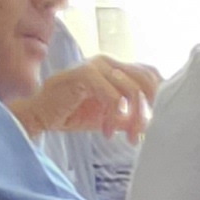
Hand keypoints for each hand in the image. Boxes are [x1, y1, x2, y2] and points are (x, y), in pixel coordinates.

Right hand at [16, 55, 162, 140]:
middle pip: (147, 81)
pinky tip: (105, 131)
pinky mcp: (84, 75)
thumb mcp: (112, 117)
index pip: (151, 74)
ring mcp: (96, 66)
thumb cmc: (74, 113)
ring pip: (132, 90)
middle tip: (138, 134)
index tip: (152, 125)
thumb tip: (154, 124)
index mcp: (117, 68)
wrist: (41, 114)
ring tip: (125, 137)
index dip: (158, 98)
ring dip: (132, 118)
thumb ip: (132, 116)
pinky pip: (113, 96)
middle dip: (148, 111)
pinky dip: (114, 116)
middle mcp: (109, 63)